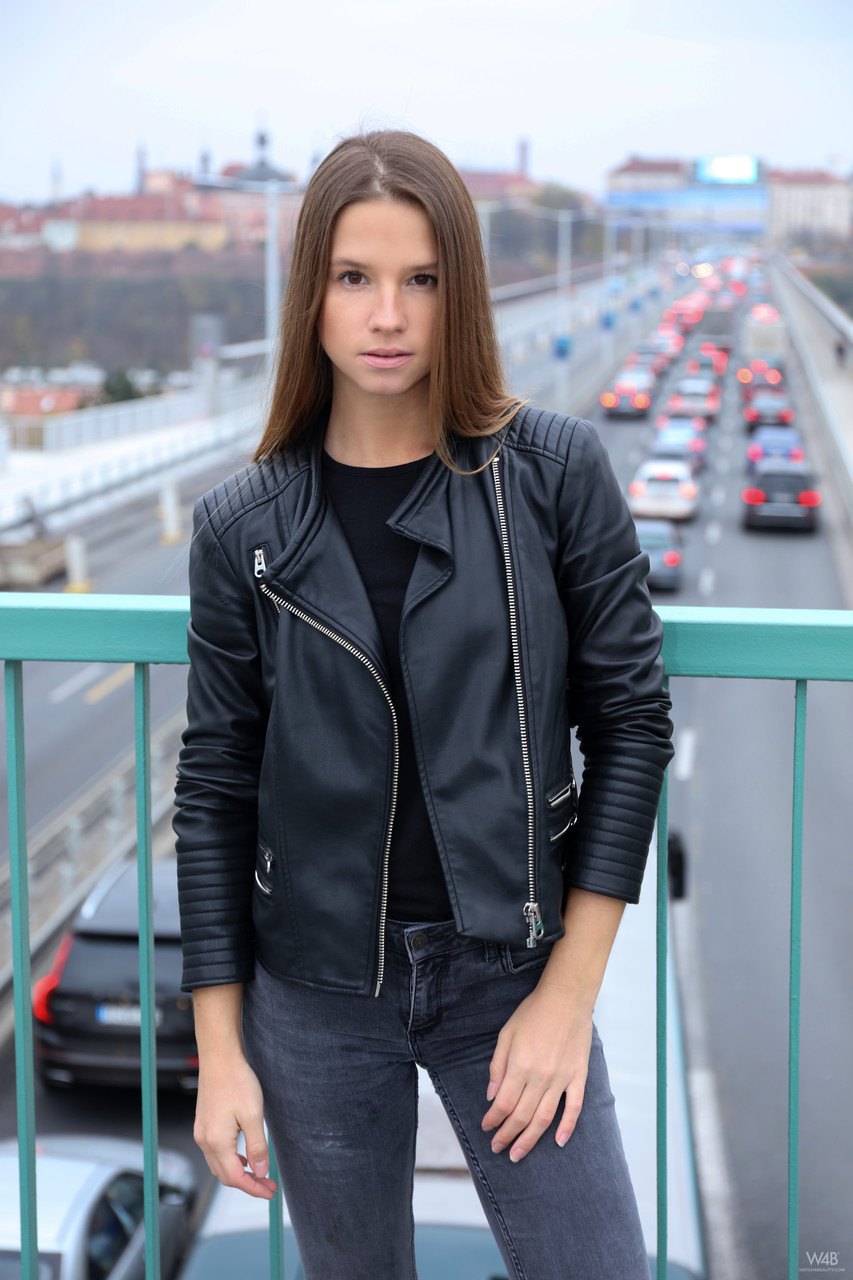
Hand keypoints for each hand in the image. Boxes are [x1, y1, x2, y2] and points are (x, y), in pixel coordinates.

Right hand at [193, 1054, 278, 1199]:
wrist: (219, 1058)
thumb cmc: (237, 1082)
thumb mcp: (254, 1115)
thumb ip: (257, 1146)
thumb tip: (260, 1172)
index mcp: (217, 1142)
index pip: (234, 1178)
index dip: (253, 1188)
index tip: (271, 1191)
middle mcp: (205, 1141)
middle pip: (225, 1175)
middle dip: (248, 1183)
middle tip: (269, 1185)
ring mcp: (202, 1133)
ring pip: (219, 1165)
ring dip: (239, 1172)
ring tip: (259, 1173)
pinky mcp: (203, 1125)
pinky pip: (216, 1152)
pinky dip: (230, 1159)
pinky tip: (243, 1155)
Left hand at [480, 980, 592, 1162]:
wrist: (566, 998)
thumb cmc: (533, 1013)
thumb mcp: (506, 1034)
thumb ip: (497, 1066)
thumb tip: (491, 1095)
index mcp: (520, 1065)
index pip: (504, 1104)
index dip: (493, 1119)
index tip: (486, 1128)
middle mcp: (541, 1076)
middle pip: (522, 1116)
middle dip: (507, 1135)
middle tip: (498, 1148)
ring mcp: (562, 1078)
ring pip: (544, 1118)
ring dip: (530, 1139)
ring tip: (518, 1154)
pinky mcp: (578, 1076)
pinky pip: (574, 1108)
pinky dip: (567, 1127)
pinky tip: (559, 1141)